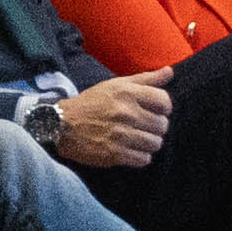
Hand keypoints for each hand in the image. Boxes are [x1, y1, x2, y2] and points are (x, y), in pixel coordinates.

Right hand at [45, 76, 168, 170]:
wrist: (61, 125)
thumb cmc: (92, 103)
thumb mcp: (116, 85)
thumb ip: (145, 79)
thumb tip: (170, 71)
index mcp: (127, 93)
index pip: (164, 102)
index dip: (163, 108)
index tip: (154, 111)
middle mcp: (125, 113)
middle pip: (162, 125)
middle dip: (155, 127)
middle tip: (143, 126)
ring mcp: (120, 134)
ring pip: (155, 144)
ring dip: (148, 143)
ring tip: (136, 139)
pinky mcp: (115, 154)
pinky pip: (144, 159)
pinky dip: (139, 157)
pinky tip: (130, 150)